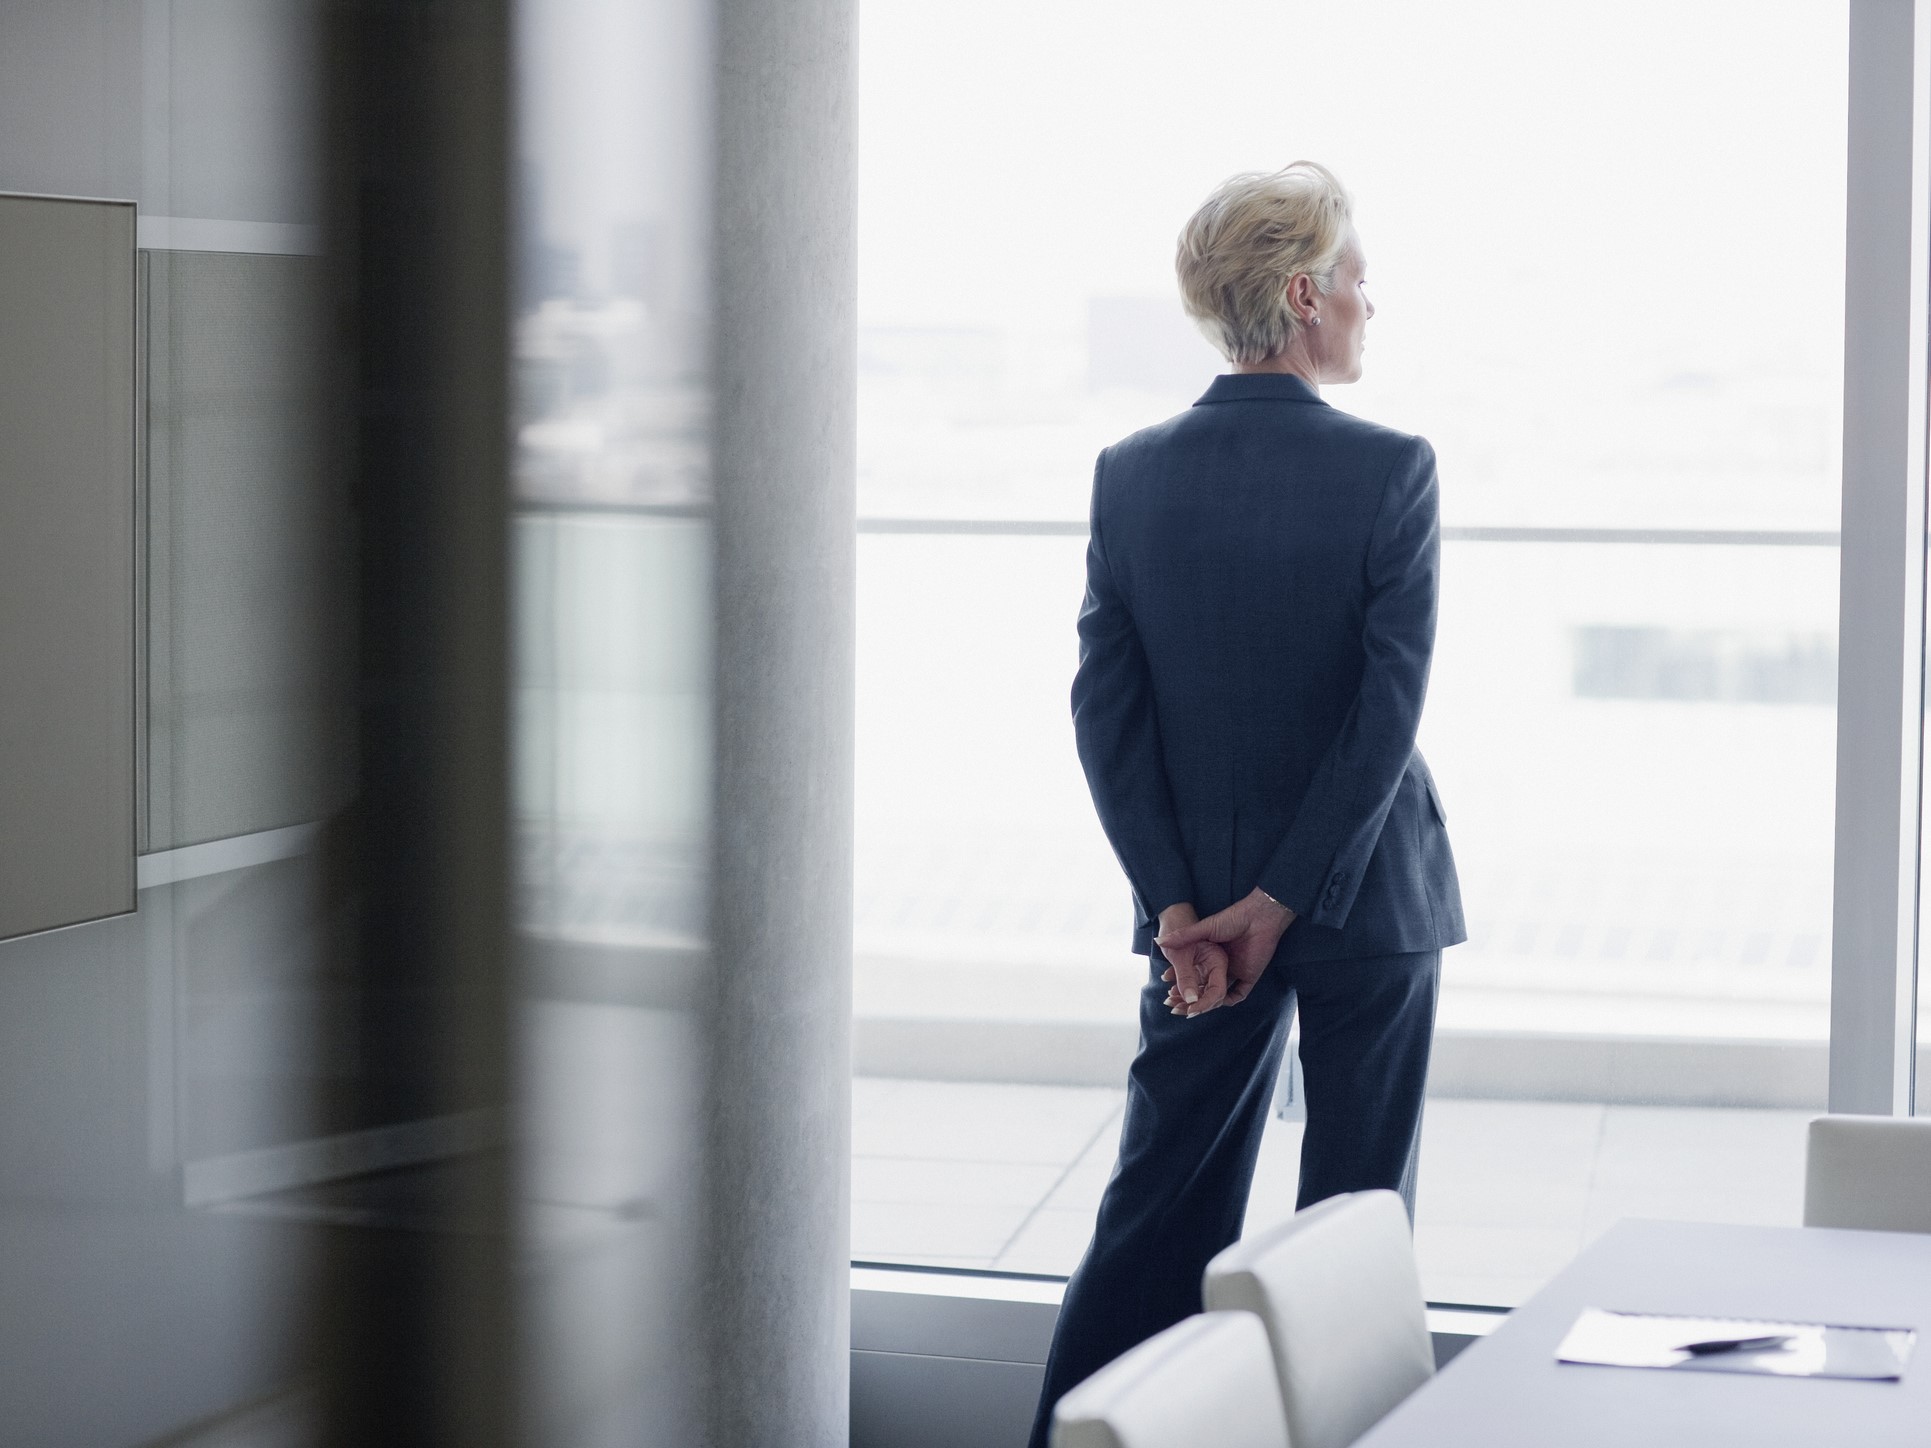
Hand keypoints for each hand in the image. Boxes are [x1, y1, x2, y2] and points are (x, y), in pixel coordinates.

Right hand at [1156, 889, 1295, 1006]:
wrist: (1258, 917)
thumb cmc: (1233, 918)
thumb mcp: (1203, 928)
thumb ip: (1183, 936)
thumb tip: (1158, 941)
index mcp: (1213, 955)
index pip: (1195, 972)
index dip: (1182, 979)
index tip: (1167, 983)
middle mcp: (1224, 965)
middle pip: (1205, 985)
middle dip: (1190, 994)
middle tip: (1174, 999)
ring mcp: (1236, 971)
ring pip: (1220, 993)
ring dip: (1207, 1001)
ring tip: (1191, 1004)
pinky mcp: (1249, 976)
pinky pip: (1238, 994)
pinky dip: (1227, 1000)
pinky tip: (1215, 1001)